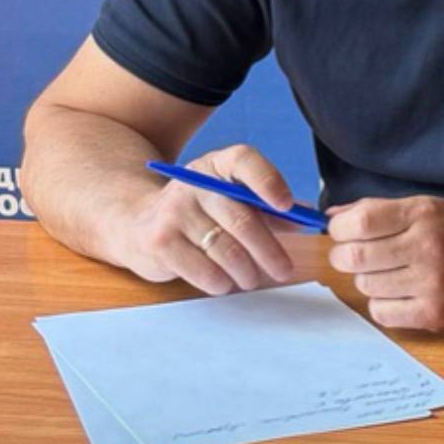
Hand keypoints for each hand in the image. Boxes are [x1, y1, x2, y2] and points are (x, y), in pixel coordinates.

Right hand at [122, 145, 298, 296]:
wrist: (137, 222)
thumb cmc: (198, 212)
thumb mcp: (228, 198)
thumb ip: (265, 207)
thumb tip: (305, 218)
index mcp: (216, 164)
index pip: (244, 160)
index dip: (268, 181)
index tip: (287, 206)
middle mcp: (193, 182)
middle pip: (241, 218)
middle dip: (269, 250)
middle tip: (285, 269)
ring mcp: (174, 211)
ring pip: (226, 250)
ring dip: (247, 272)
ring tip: (252, 279)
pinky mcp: (160, 242)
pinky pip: (204, 270)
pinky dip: (221, 282)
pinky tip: (224, 283)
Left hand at [327, 195, 443, 332]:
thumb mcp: (429, 208)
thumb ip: (380, 209)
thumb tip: (333, 217)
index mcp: (424, 214)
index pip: (360, 221)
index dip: (340, 229)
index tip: (342, 232)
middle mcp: (427, 247)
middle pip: (357, 256)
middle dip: (344, 256)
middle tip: (353, 255)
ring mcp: (432, 283)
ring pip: (367, 286)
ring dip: (367, 280)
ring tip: (387, 273)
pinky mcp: (436, 315)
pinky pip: (383, 314)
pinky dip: (382, 304)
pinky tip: (398, 293)